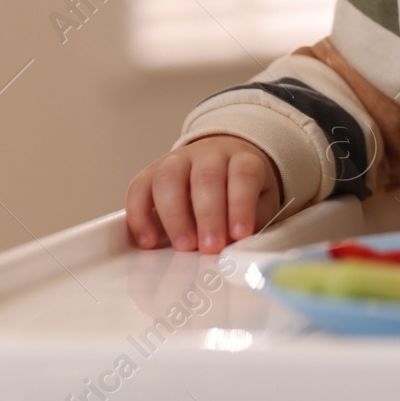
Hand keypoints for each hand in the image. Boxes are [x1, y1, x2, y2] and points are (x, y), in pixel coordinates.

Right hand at [125, 135, 284, 252]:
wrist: (222, 162)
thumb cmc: (242, 189)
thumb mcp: (261, 200)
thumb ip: (253, 219)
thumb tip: (239, 244)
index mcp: (241, 158)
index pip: (243, 175)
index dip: (241, 204)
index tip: (240, 233)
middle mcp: (208, 154)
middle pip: (206, 177)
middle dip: (208, 215)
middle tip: (210, 247)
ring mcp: (177, 160)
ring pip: (169, 178)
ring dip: (174, 216)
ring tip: (183, 246)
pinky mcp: (151, 172)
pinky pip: (138, 188)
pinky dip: (139, 216)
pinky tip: (148, 240)